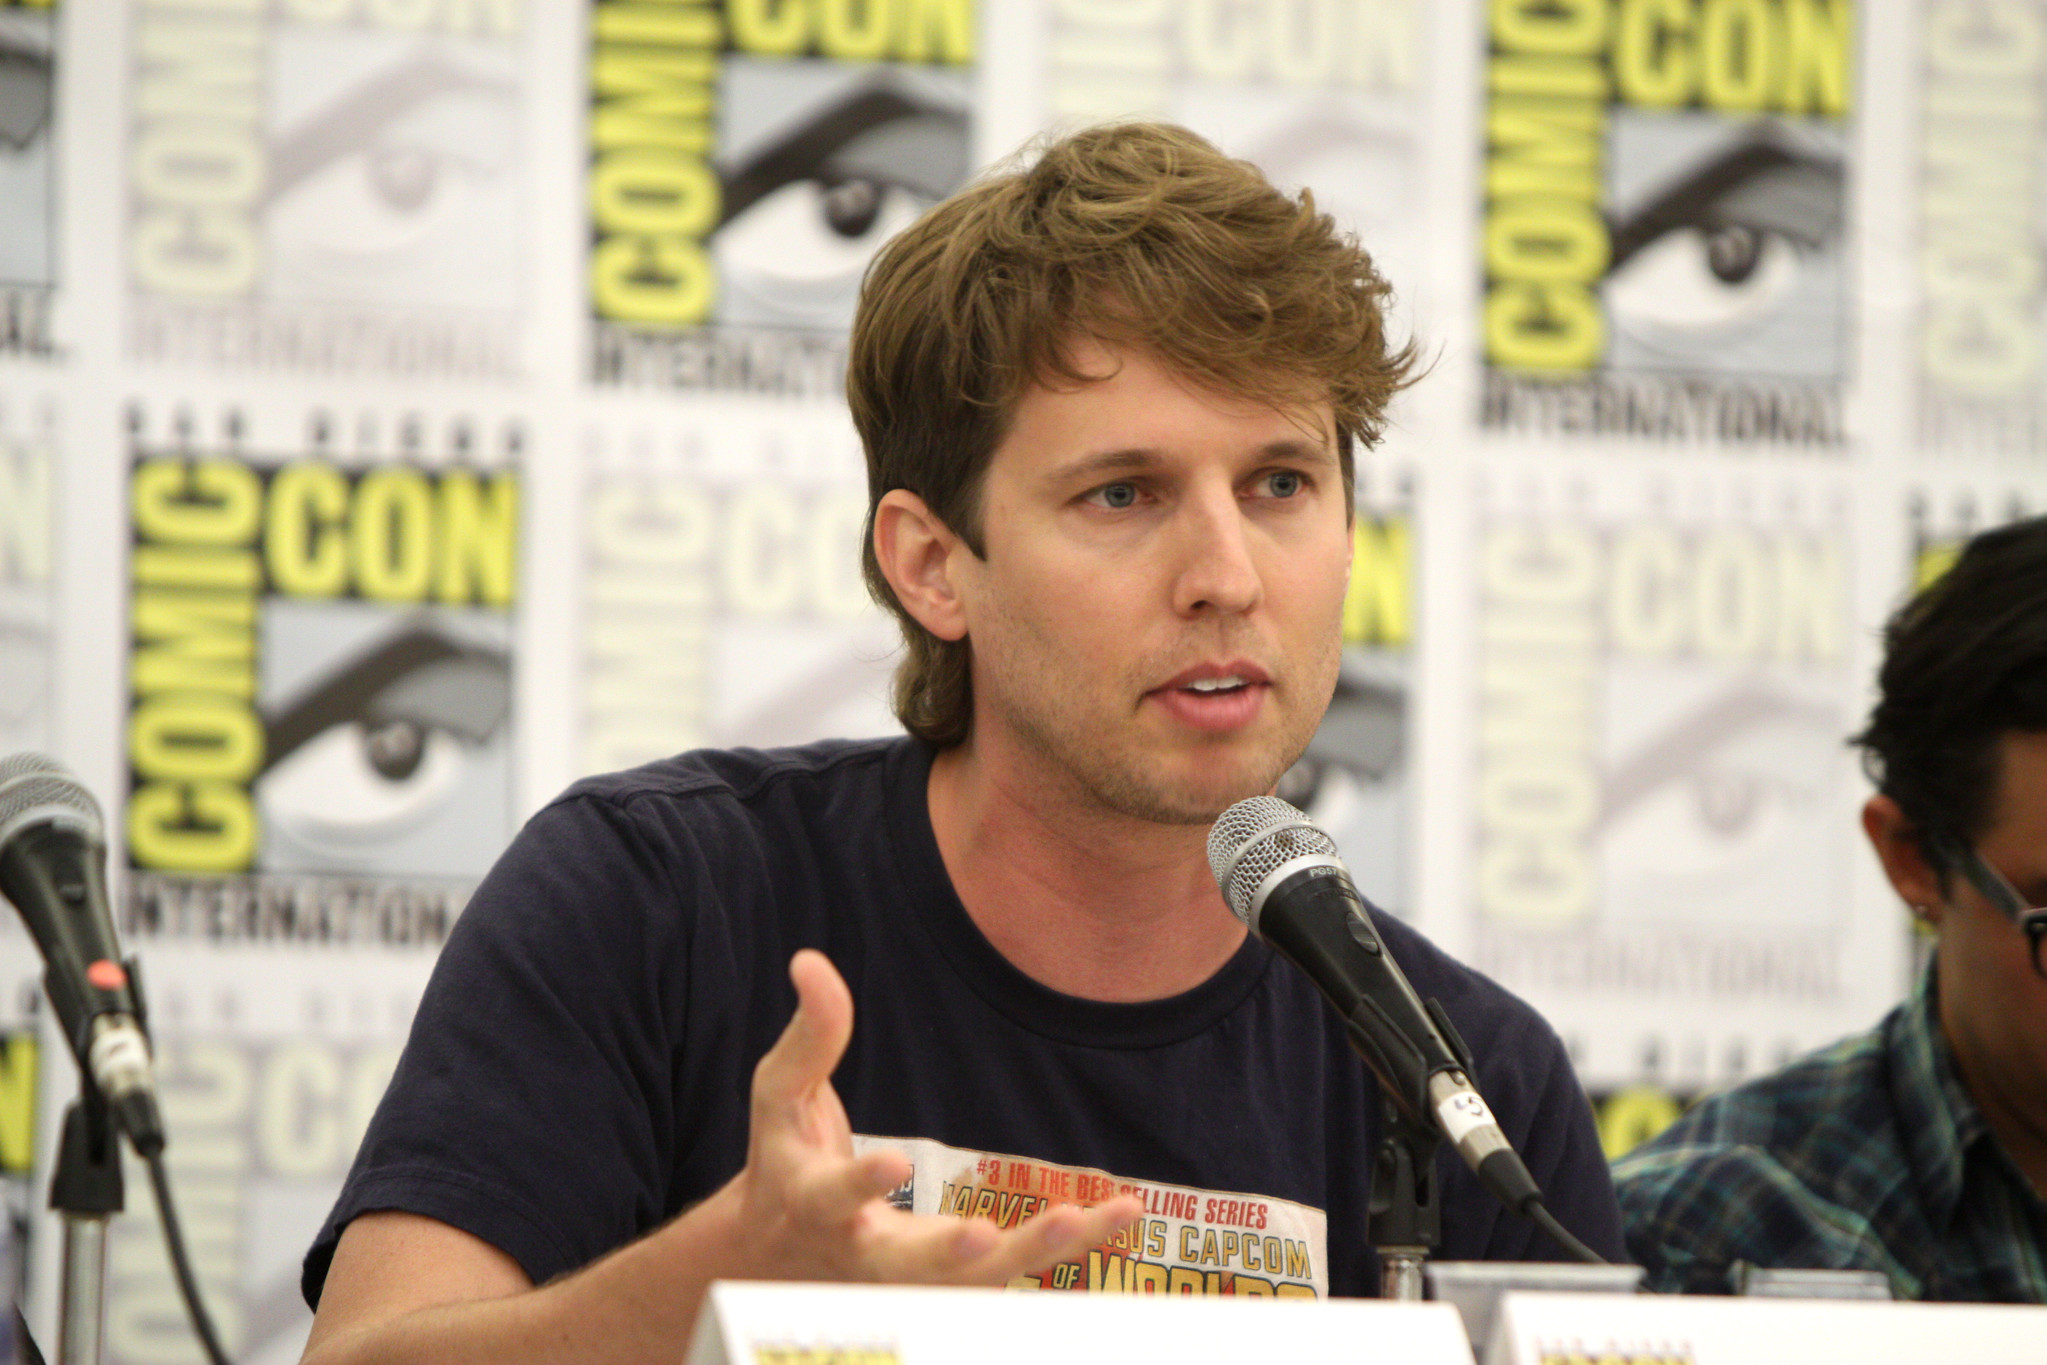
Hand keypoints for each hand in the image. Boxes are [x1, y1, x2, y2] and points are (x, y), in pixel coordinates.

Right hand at [721, 949, 1141, 1284]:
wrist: (782, 1255)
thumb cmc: (786, 1159)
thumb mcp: (781, 1095)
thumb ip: (809, 1035)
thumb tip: (810, 961)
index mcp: (814, 1203)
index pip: (833, 1196)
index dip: (859, 1183)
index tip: (894, 1161)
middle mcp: (863, 1252)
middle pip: (907, 1268)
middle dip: (947, 1255)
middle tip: (982, 1236)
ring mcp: (912, 1279)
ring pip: (974, 1281)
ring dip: (1031, 1254)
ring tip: (1083, 1219)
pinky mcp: (956, 1281)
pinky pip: (1016, 1271)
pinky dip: (1070, 1249)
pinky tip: (1120, 1215)